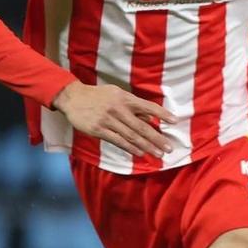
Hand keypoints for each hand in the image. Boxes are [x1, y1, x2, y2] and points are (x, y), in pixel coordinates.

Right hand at [51, 81, 179, 156]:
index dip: (162, 114)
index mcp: (125, 98)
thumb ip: (134, 106)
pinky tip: (140, 153)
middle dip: (157, 138)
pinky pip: (117, 141)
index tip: (175, 121)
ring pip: (131, 136)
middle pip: (141, 127)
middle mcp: (118, 109)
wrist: (72, 97)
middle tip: (169, 148)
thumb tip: (151, 119)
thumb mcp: (117, 94)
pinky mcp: (98, 130)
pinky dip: (130, 148)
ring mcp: (108, 120)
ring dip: (147, 146)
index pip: (148, 106)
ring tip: (158, 154)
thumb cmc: (98, 96)